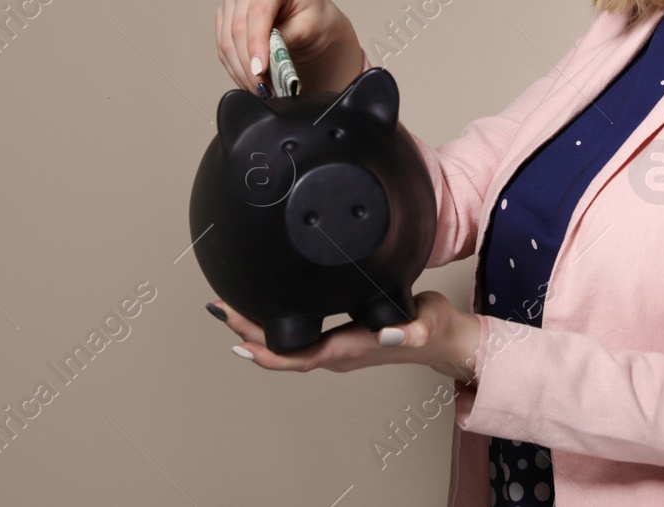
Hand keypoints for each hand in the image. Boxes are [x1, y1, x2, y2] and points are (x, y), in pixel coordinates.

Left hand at [210, 291, 482, 380]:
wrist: (443, 341)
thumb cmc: (434, 329)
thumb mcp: (427, 323)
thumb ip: (413, 330)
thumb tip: (392, 335)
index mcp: (351, 349)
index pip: (300, 355)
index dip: (268, 351)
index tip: (239, 339)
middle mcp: (337, 354)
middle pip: (282, 352)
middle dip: (248, 332)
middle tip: (220, 308)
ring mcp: (335, 349)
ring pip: (286, 347)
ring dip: (255, 331)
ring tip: (228, 308)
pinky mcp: (337, 340)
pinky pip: (297, 341)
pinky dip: (272, 328)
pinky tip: (260, 313)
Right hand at [215, 0, 364, 95]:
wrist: (313, 26)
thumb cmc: (316, 19)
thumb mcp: (311, 26)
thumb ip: (287, 37)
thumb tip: (268, 55)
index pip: (258, 11)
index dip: (256, 42)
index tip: (261, 70)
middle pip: (238, 28)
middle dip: (250, 64)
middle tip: (264, 88)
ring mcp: (234, 1)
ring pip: (227, 42)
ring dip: (242, 71)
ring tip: (261, 90)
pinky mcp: (225, 20)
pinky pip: (223, 49)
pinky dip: (236, 70)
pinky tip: (251, 82)